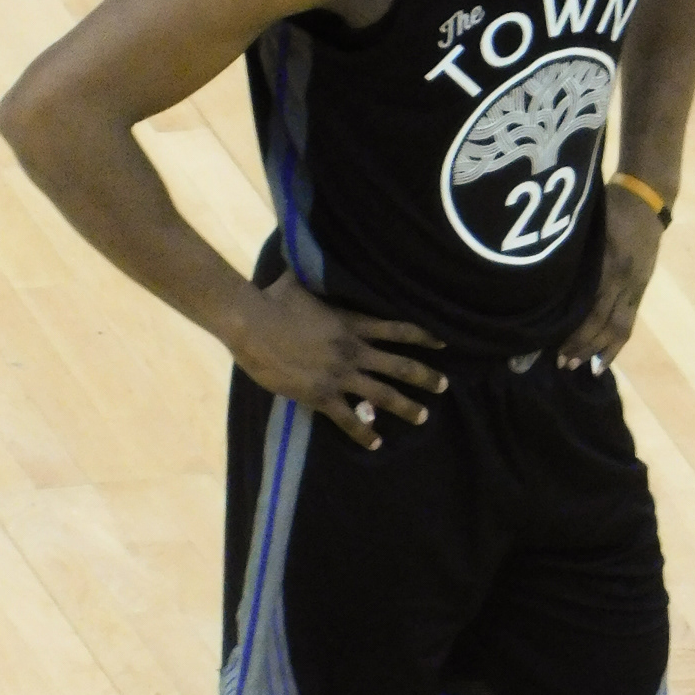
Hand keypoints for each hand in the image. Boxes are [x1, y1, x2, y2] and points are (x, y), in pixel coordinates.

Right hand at [232, 271, 445, 450]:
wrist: (251, 323)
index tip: (442, 344)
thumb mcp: (304, 281)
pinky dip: (364, 433)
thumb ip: (318, 275)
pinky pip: (348, 420)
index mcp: (352, 323)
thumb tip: (315, 250)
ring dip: (407, 407)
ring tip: (423, 417)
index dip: (423, 337)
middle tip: (444, 386)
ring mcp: (340, 376)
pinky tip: (376, 444)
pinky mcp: (321, 396)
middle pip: (401, 366)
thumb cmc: (273, 299)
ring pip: (384, 396)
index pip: (398, 330)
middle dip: (426, 377)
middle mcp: (354, 351)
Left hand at [557, 184, 664, 371]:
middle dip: (584, 346)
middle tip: (562, 364)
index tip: (554, 348)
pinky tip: (604, 357)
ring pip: (620, 326)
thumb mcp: (587, 224)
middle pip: (604, 322)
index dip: (575, 331)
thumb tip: (543, 282)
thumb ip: (572, 252)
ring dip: (600, 349)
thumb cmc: (608, 204)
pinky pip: (629, 320)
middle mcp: (625, 279)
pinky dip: (616, 342)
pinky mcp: (642, 287)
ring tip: (583, 367)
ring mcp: (636, 285)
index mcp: (610, 262)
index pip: (591, 307)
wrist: (647, 195)